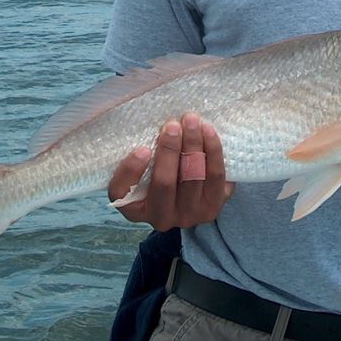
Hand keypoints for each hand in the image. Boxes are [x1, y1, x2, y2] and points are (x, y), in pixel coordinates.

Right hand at [107, 112, 233, 230]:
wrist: (190, 196)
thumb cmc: (157, 174)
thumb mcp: (140, 171)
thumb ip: (139, 156)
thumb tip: (152, 128)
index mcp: (134, 210)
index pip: (123, 193)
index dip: (131, 171)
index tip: (142, 149)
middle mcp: (161, 218)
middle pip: (165, 183)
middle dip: (170, 150)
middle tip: (173, 124)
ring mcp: (189, 215)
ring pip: (194, 178)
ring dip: (194, 145)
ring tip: (192, 121)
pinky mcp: (213, 207)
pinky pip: (216, 177)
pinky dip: (214, 152)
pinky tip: (208, 132)